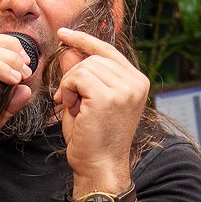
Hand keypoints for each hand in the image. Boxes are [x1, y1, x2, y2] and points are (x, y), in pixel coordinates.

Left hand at [55, 27, 148, 190]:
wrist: (100, 168)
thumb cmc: (93, 140)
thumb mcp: (86, 101)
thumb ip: (80, 74)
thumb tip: (69, 50)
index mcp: (137, 82)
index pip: (108, 50)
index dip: (84, 40)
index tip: (63, 34)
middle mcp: (136, 83)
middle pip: (93, 57)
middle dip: (73, 76)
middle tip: (69, 100)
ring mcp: (125, 89)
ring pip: (83, 66)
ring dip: (70, 86)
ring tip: (75, 108)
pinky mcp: (109, 97)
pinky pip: (77, 77)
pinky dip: (68, 91)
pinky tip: (74, 109)